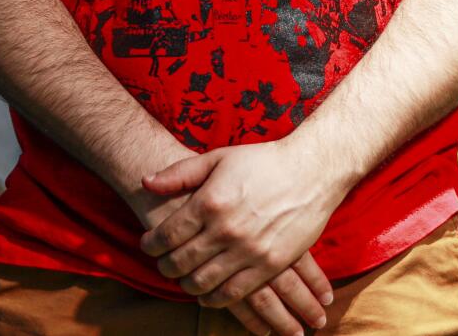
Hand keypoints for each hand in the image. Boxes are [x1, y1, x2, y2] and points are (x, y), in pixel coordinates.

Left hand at [139, 141, 347, 312]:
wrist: (311, 172)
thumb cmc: (262, 161)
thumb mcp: (218, 158)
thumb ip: (180, 173)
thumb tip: (146, 182)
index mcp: (210, 201)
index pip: (168, 234)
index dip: (151, 244)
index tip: (147, 245)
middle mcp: (226, 229)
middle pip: (182, 261)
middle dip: (165, 266)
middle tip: (161, 264)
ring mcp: (249, 250)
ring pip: (204, 281)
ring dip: (186, 284)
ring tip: (182, 278)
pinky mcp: (270, 265)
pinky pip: (235, 292)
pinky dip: (215, 298)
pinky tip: (207, 294)